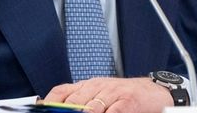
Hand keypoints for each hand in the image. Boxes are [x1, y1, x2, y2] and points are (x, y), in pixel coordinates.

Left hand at [43, 77, 172, 112]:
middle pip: (74, 101)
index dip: (50, 103)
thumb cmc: (123, 96)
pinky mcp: (128, 100)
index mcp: (87, 86)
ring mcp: (113, 92)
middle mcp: (97, 87)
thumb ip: (80, 101)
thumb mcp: (98, 95)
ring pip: (91, 107)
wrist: (154, 92)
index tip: (43, 110)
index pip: (61, 91)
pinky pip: (114, 110)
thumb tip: (57, 108)